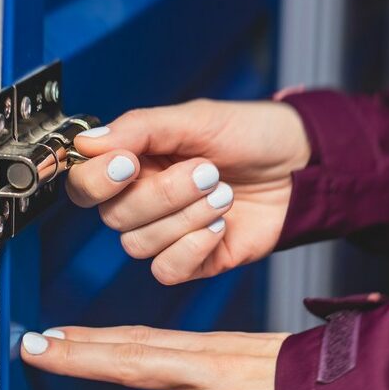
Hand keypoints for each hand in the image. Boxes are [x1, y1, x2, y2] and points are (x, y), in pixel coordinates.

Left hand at [20, 324, 287, 389]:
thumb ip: (203, 358)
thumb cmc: (302, 370)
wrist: (353, 386)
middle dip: (79, 357)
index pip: (140, 336)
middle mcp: (210, 371)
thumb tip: (162, 357)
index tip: (51, 333)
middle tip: (32, 351)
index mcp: (210, 346)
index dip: (92, 336)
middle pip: (133, 360)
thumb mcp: (247, 349)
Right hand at [65, 99, 310, 284]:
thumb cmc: (252, 134)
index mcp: (135, 162)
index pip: (85, 184)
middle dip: (164, 194)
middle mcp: (144, 200)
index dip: (100, 179)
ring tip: (223, 193)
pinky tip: (220, 225)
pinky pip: (167, 271)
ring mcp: (168, 233)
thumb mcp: (196, 118)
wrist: (303, 163)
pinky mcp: (195, 260)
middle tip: (206, 170)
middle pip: (115, 217)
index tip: (130, 163)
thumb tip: (88, 142)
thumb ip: (140, 128)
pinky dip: (192, 248)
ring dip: (185, 218)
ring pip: (139, 246)